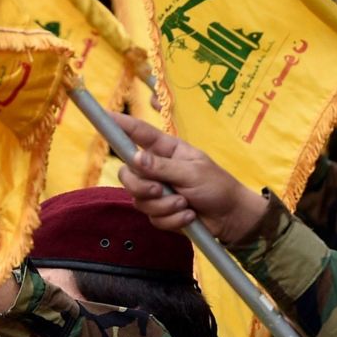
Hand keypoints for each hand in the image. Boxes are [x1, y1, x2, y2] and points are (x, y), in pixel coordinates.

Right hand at [110, 111, 268, 241]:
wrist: (230, 218)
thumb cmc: (216, 186)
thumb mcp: (192, 172)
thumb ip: (162, 167)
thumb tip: (135, 158)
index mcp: (166, 150)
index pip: (139, 134)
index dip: (121, 125)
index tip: (106, 116)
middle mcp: (157, 169)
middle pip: (128, 175)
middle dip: (141, 186)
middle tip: (158, 190)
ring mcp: (157, 192)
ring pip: (139, 200)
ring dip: (165, 207)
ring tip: (185, 204)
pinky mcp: (160, 213)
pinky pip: (153, 218)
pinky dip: (172, 220)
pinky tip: (189, 217)